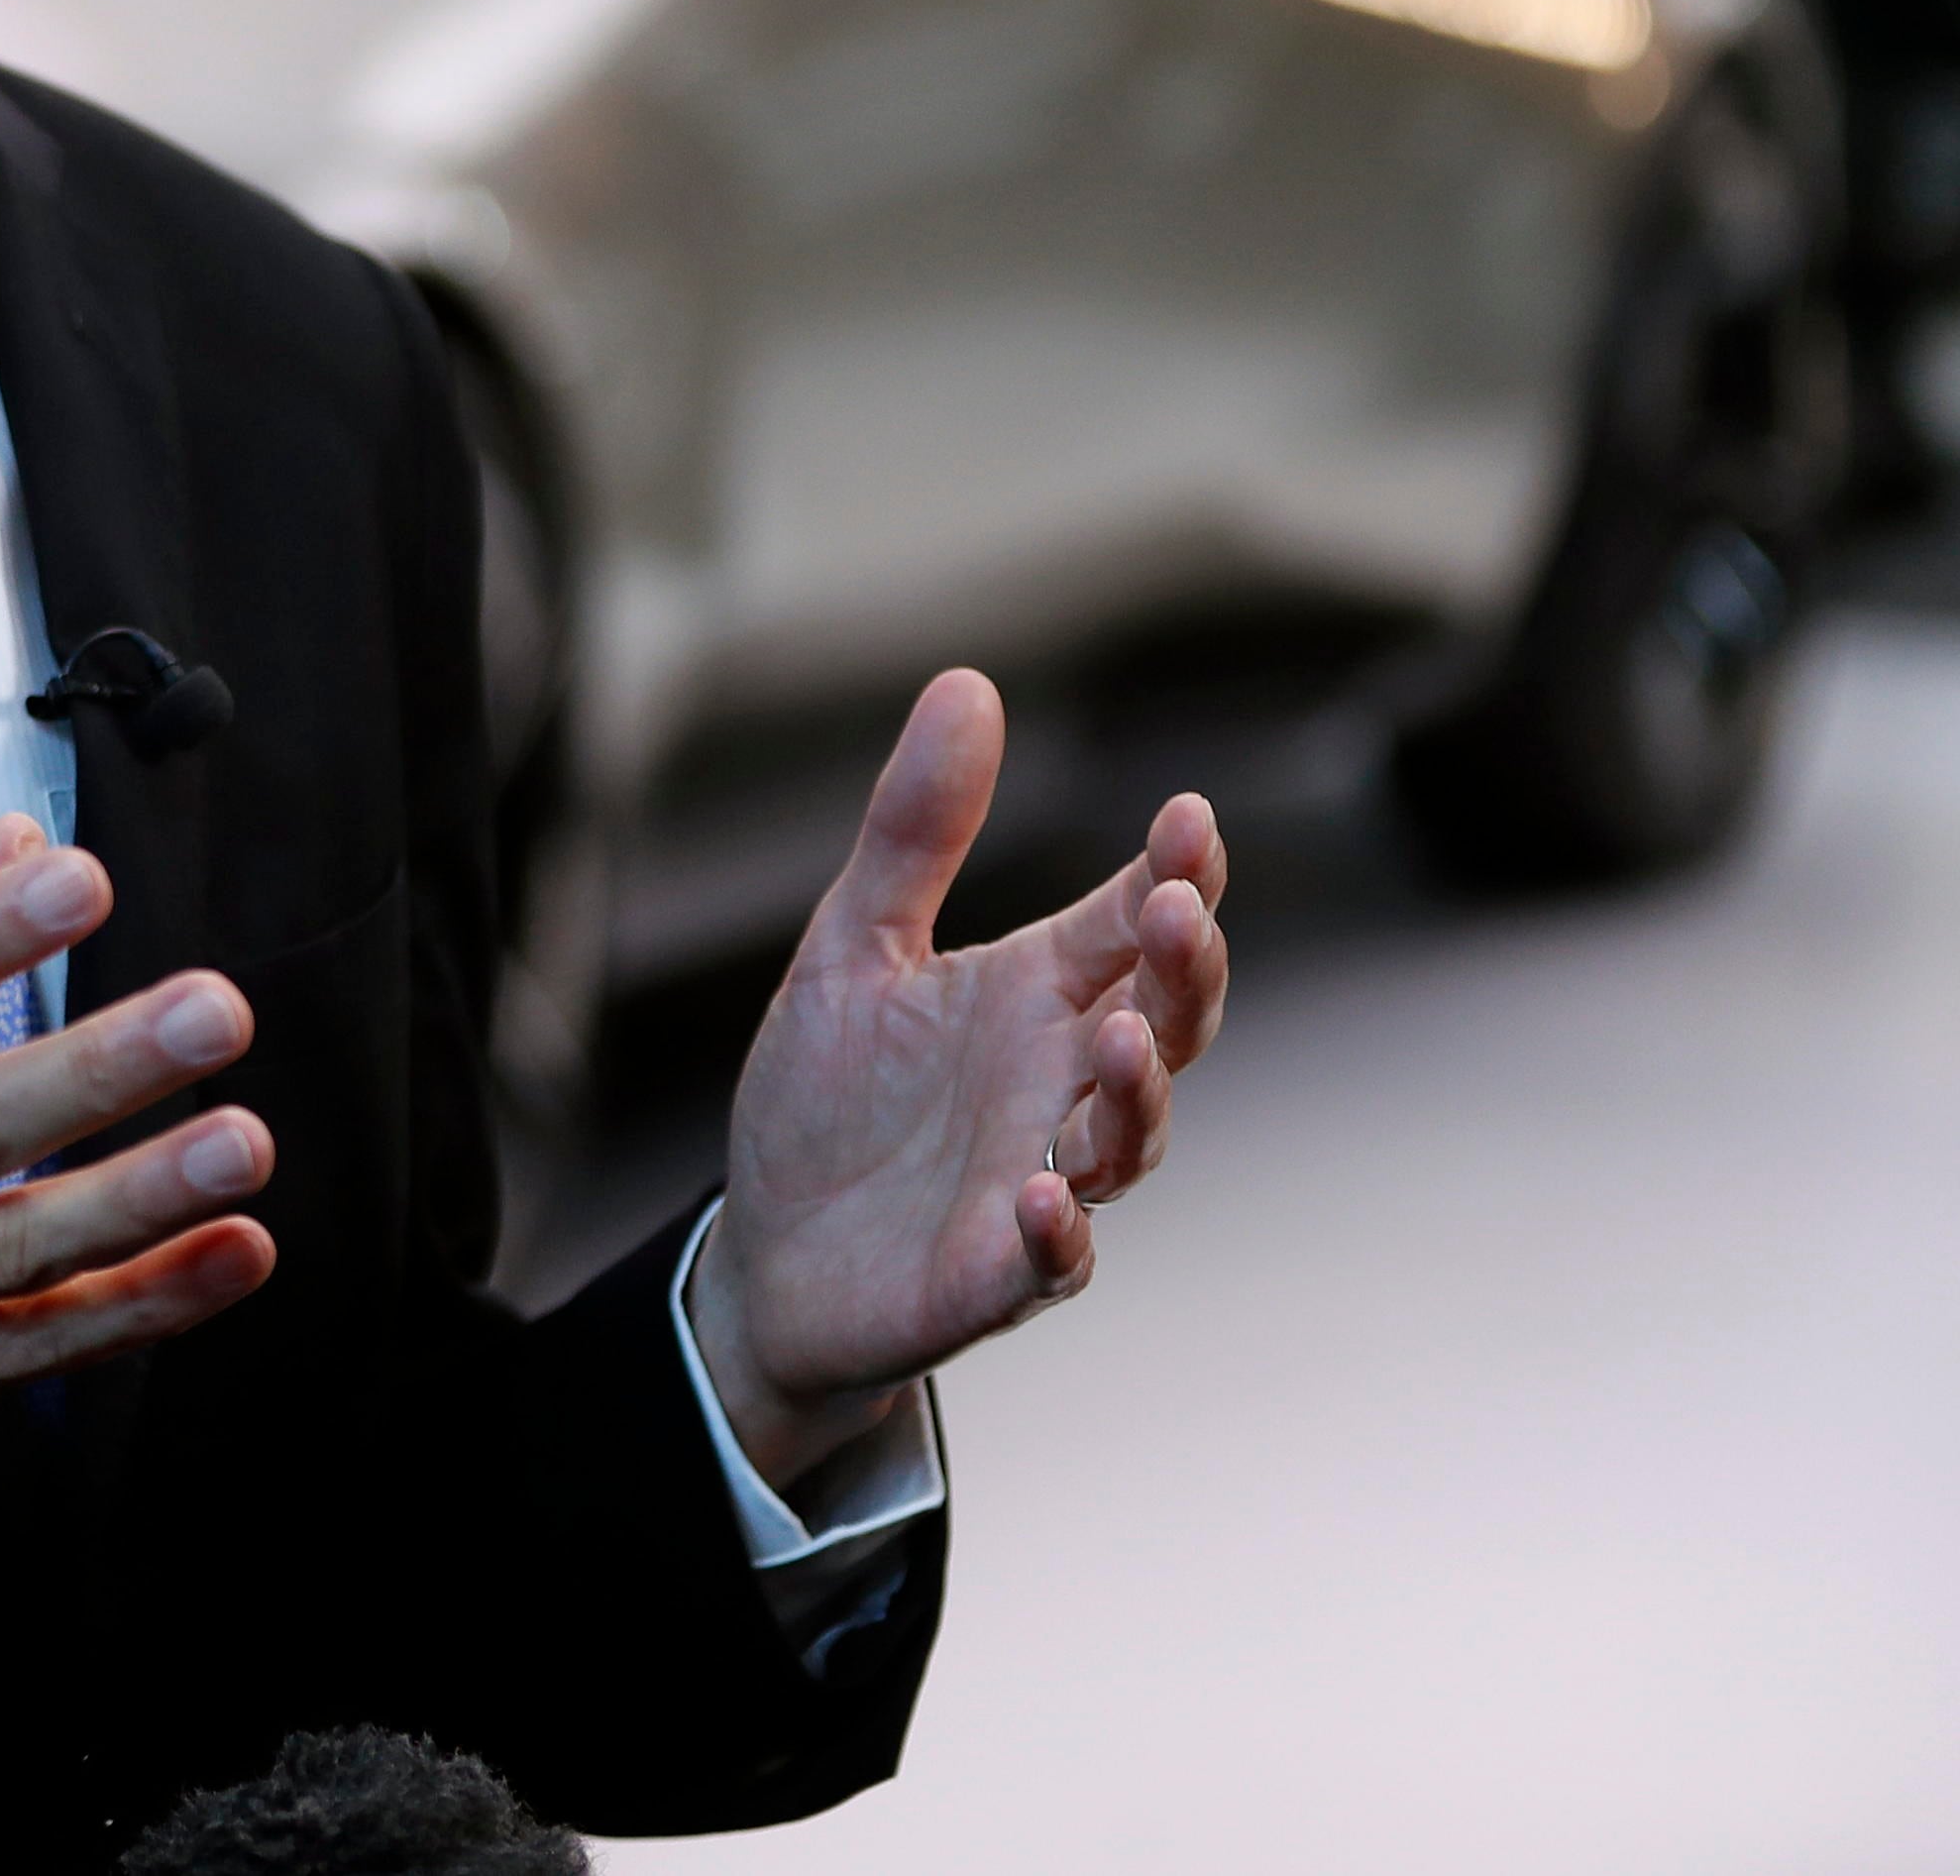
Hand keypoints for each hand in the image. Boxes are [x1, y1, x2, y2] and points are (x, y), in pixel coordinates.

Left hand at [688, 671, 1229, 1487]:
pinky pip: (1049, 1260)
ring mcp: (1039, 1182)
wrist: (769, 1255)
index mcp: (1034, 997)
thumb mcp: (854, 944)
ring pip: (1127, 1139)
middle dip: (1183, 970)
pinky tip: (1043, 1192)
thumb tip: (969, 684)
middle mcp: (1058, 1085)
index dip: (1173, 875)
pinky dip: (1058, 1232)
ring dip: (1140, 1092)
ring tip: (1124, 1035)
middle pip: (1164, 1023)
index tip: (1189, 819)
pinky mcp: (993, 1275)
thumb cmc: (830, 1102)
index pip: (1128, 926)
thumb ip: (915, 830)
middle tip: (1175, 911)